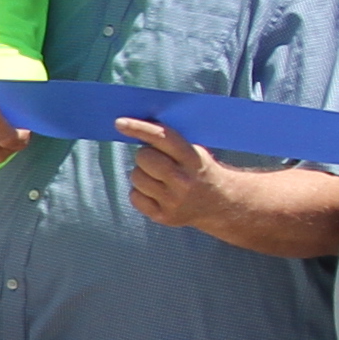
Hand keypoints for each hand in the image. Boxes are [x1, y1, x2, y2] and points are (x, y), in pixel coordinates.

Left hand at [118, 119, 255, 236]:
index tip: (120, 123)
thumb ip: (170, 142)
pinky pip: (134, 196)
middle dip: (144, 155)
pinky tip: (156, 192)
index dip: (139, 128)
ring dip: (142, 174)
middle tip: (155, 160)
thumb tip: (136, 128)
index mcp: (193, 159)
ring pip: (136, 177)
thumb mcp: (195, 152)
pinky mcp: (163, 216)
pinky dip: (140, 192)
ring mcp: (173, 201)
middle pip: (144, 158)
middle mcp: (183, 181)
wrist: (218, 203)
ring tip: (158, 178)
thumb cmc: (199, 170)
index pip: (162, 138)